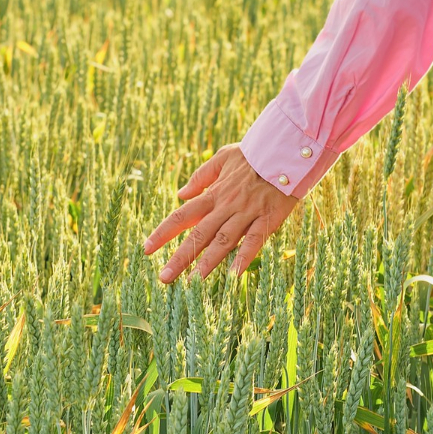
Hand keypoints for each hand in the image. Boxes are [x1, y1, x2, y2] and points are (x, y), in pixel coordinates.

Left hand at [143, 144, 298, 283]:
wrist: (286, 150)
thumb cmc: (254, 154)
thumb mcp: (222, 157)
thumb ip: (201, 175)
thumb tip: (181, 193)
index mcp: (213, 193)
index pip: (182, 215)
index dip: (163, 232)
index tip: (147, 249)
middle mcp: (226, 206)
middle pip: (199, 234)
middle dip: (180, 257)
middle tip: (164, 277)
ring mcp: (247, 213)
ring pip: (224, 241)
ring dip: (207, 262)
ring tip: (192, 283)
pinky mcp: (268, 218)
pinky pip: (254, 241)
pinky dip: (244, 257)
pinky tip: (234, 275)